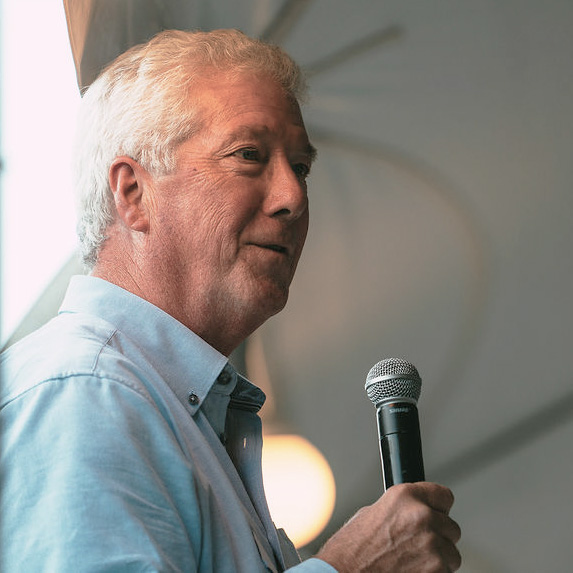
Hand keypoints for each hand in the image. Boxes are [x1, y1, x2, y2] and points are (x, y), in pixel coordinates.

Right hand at [316, 482, 460, 571]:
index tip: (437, 515)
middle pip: (450, 527)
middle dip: (438, 536)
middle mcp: (421, 516)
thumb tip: (418, 511)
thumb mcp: (374, 513)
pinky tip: (413, 572)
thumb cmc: (353, 549)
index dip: (438, 508)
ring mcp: (431, 545)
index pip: (444, 496)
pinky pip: (447, 572)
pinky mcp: (437, 571)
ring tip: (412, 561)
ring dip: (438, 559)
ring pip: (452, 553)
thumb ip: (402, 510)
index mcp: (405, 496)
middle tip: (416, 545)